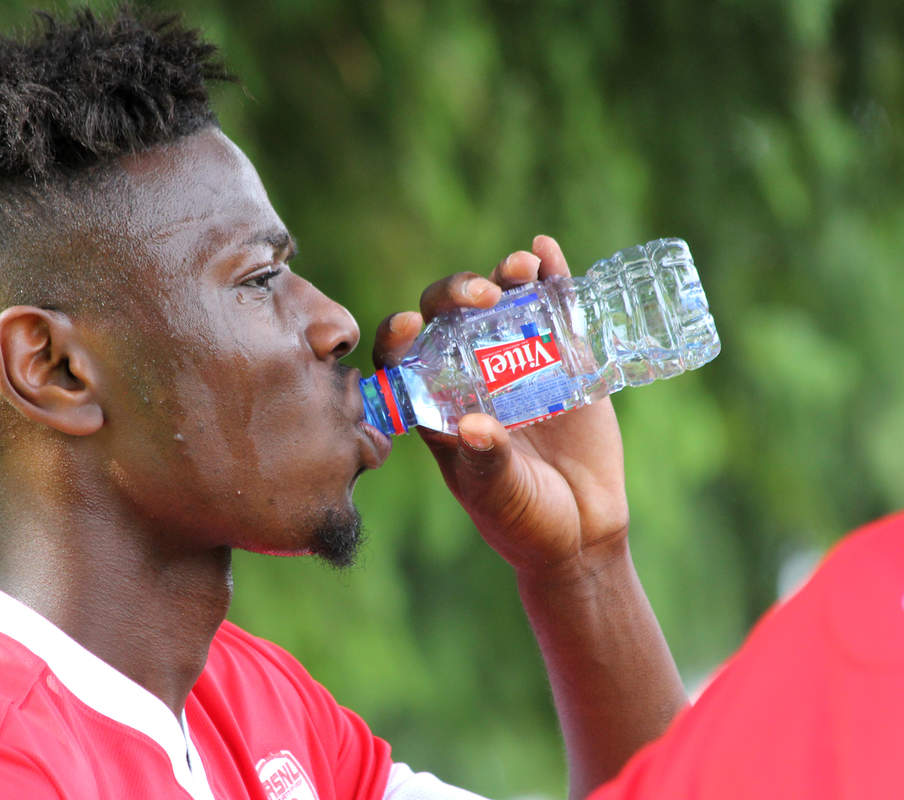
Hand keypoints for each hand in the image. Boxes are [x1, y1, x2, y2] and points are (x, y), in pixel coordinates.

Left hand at [373, 235, 628, 575]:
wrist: (582, 530)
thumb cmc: (524, 520)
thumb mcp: (499, 496)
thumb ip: (486, 463)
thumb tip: (474, 426)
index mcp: (435, 406)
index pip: (402, 359)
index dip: (398, 336)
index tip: (409, 325)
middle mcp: (470, 375)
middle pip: (449, 318)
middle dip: (456, 295)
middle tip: (481, 296)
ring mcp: (517, 362)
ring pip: (501, 306)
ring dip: (504, 278)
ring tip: (520, 266)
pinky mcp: (564, 359)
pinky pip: (554, 309)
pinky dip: (550, 276)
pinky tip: (547, 251)